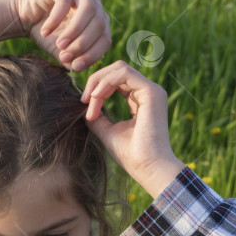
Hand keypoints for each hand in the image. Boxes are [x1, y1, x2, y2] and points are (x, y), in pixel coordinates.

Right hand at [11, 0, 110, 70]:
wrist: (24, 16)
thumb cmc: (47, 34)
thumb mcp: (62, 51)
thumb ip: (73, 58)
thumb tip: (78, 67)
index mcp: (99, 19)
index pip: (105, 38)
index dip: (93, 55)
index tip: (76, 67)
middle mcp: (94, 2)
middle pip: (99, 24)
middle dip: (82, 44)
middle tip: (65, 55)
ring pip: (89, 9)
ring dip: (74, 31)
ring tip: (59, 45)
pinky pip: (65, 1)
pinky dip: (56, 19)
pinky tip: (46, 32)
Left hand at [79, 61, 184, 197]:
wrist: (147, 168)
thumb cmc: (131, 155)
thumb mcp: (107, 131)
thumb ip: (97, 116)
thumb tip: (83, 106)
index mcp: (140, 100)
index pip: (116, 80)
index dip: (96, 87)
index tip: (84, 106)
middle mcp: (148, 92)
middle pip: (116, 70)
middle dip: (95, 81)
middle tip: (83, 100)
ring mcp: (152, 90)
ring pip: (119, 68)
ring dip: (98, 82)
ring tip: (89, 101)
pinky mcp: (151, 92)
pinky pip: (123, 73)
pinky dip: (105, 83)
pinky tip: (96, 98)